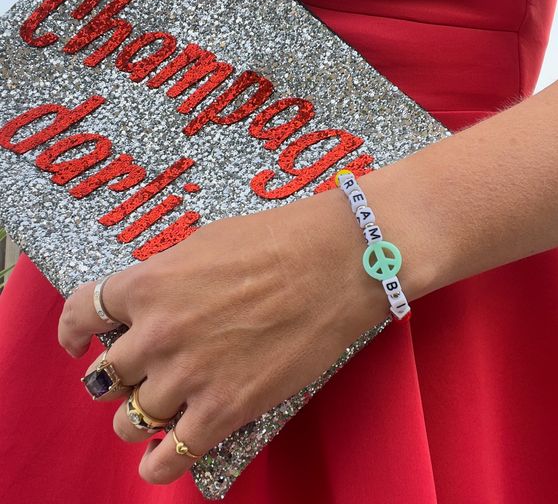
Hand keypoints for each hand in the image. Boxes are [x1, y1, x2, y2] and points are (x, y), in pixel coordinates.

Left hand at [57, 186, 391, 484]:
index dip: (73, 331)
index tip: (77, 342)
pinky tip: (160, 461)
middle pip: (106, 373)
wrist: (334, 265)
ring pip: (129, 418)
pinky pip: (168, 458)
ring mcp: (187, 376)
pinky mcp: (224, 410)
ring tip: (160, 408)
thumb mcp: (206, 244)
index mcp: (148, 285)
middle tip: (143, 370)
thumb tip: (154, 298)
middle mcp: (156, 334)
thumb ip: (168, 276)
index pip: (81, 312)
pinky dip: (158, 465)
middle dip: (120, 373)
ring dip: (138, 414)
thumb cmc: (276, 242)